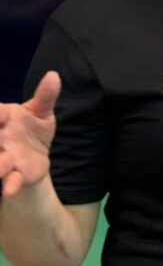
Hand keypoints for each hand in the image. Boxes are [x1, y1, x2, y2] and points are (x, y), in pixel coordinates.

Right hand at [0, 72, 60, 196]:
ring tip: (4, 163)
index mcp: (3, 117)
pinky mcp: (16, 174)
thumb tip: (54, 75)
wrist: (37, 154)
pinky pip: (10, 181)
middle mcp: (0, 138)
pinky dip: (9, 185)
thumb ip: (46, 96)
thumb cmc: (33, 128)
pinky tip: (8, 190)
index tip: (3, 115)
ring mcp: (5, 157)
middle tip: (1, 139)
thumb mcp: (42, 111)